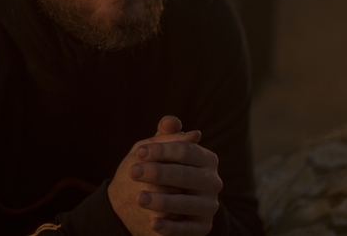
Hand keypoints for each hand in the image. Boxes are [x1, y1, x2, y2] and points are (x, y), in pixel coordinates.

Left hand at [108, 116, 202, 235]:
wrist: (158, 202)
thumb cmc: (159, 169)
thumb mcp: (158, 150)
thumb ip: (165, 136)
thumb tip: (171, 121)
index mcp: (206, 158)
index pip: (186, 150)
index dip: (162, 150)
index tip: (139, 152)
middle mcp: (212, 181)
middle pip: (185, 175)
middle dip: (158, 173)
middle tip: (133, 172)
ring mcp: (210, 205)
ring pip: (186, 203)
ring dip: (162, 201)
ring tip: (139, 198)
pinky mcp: (203, 227)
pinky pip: (187, 229)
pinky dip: (170, 227)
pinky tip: (153, 223)